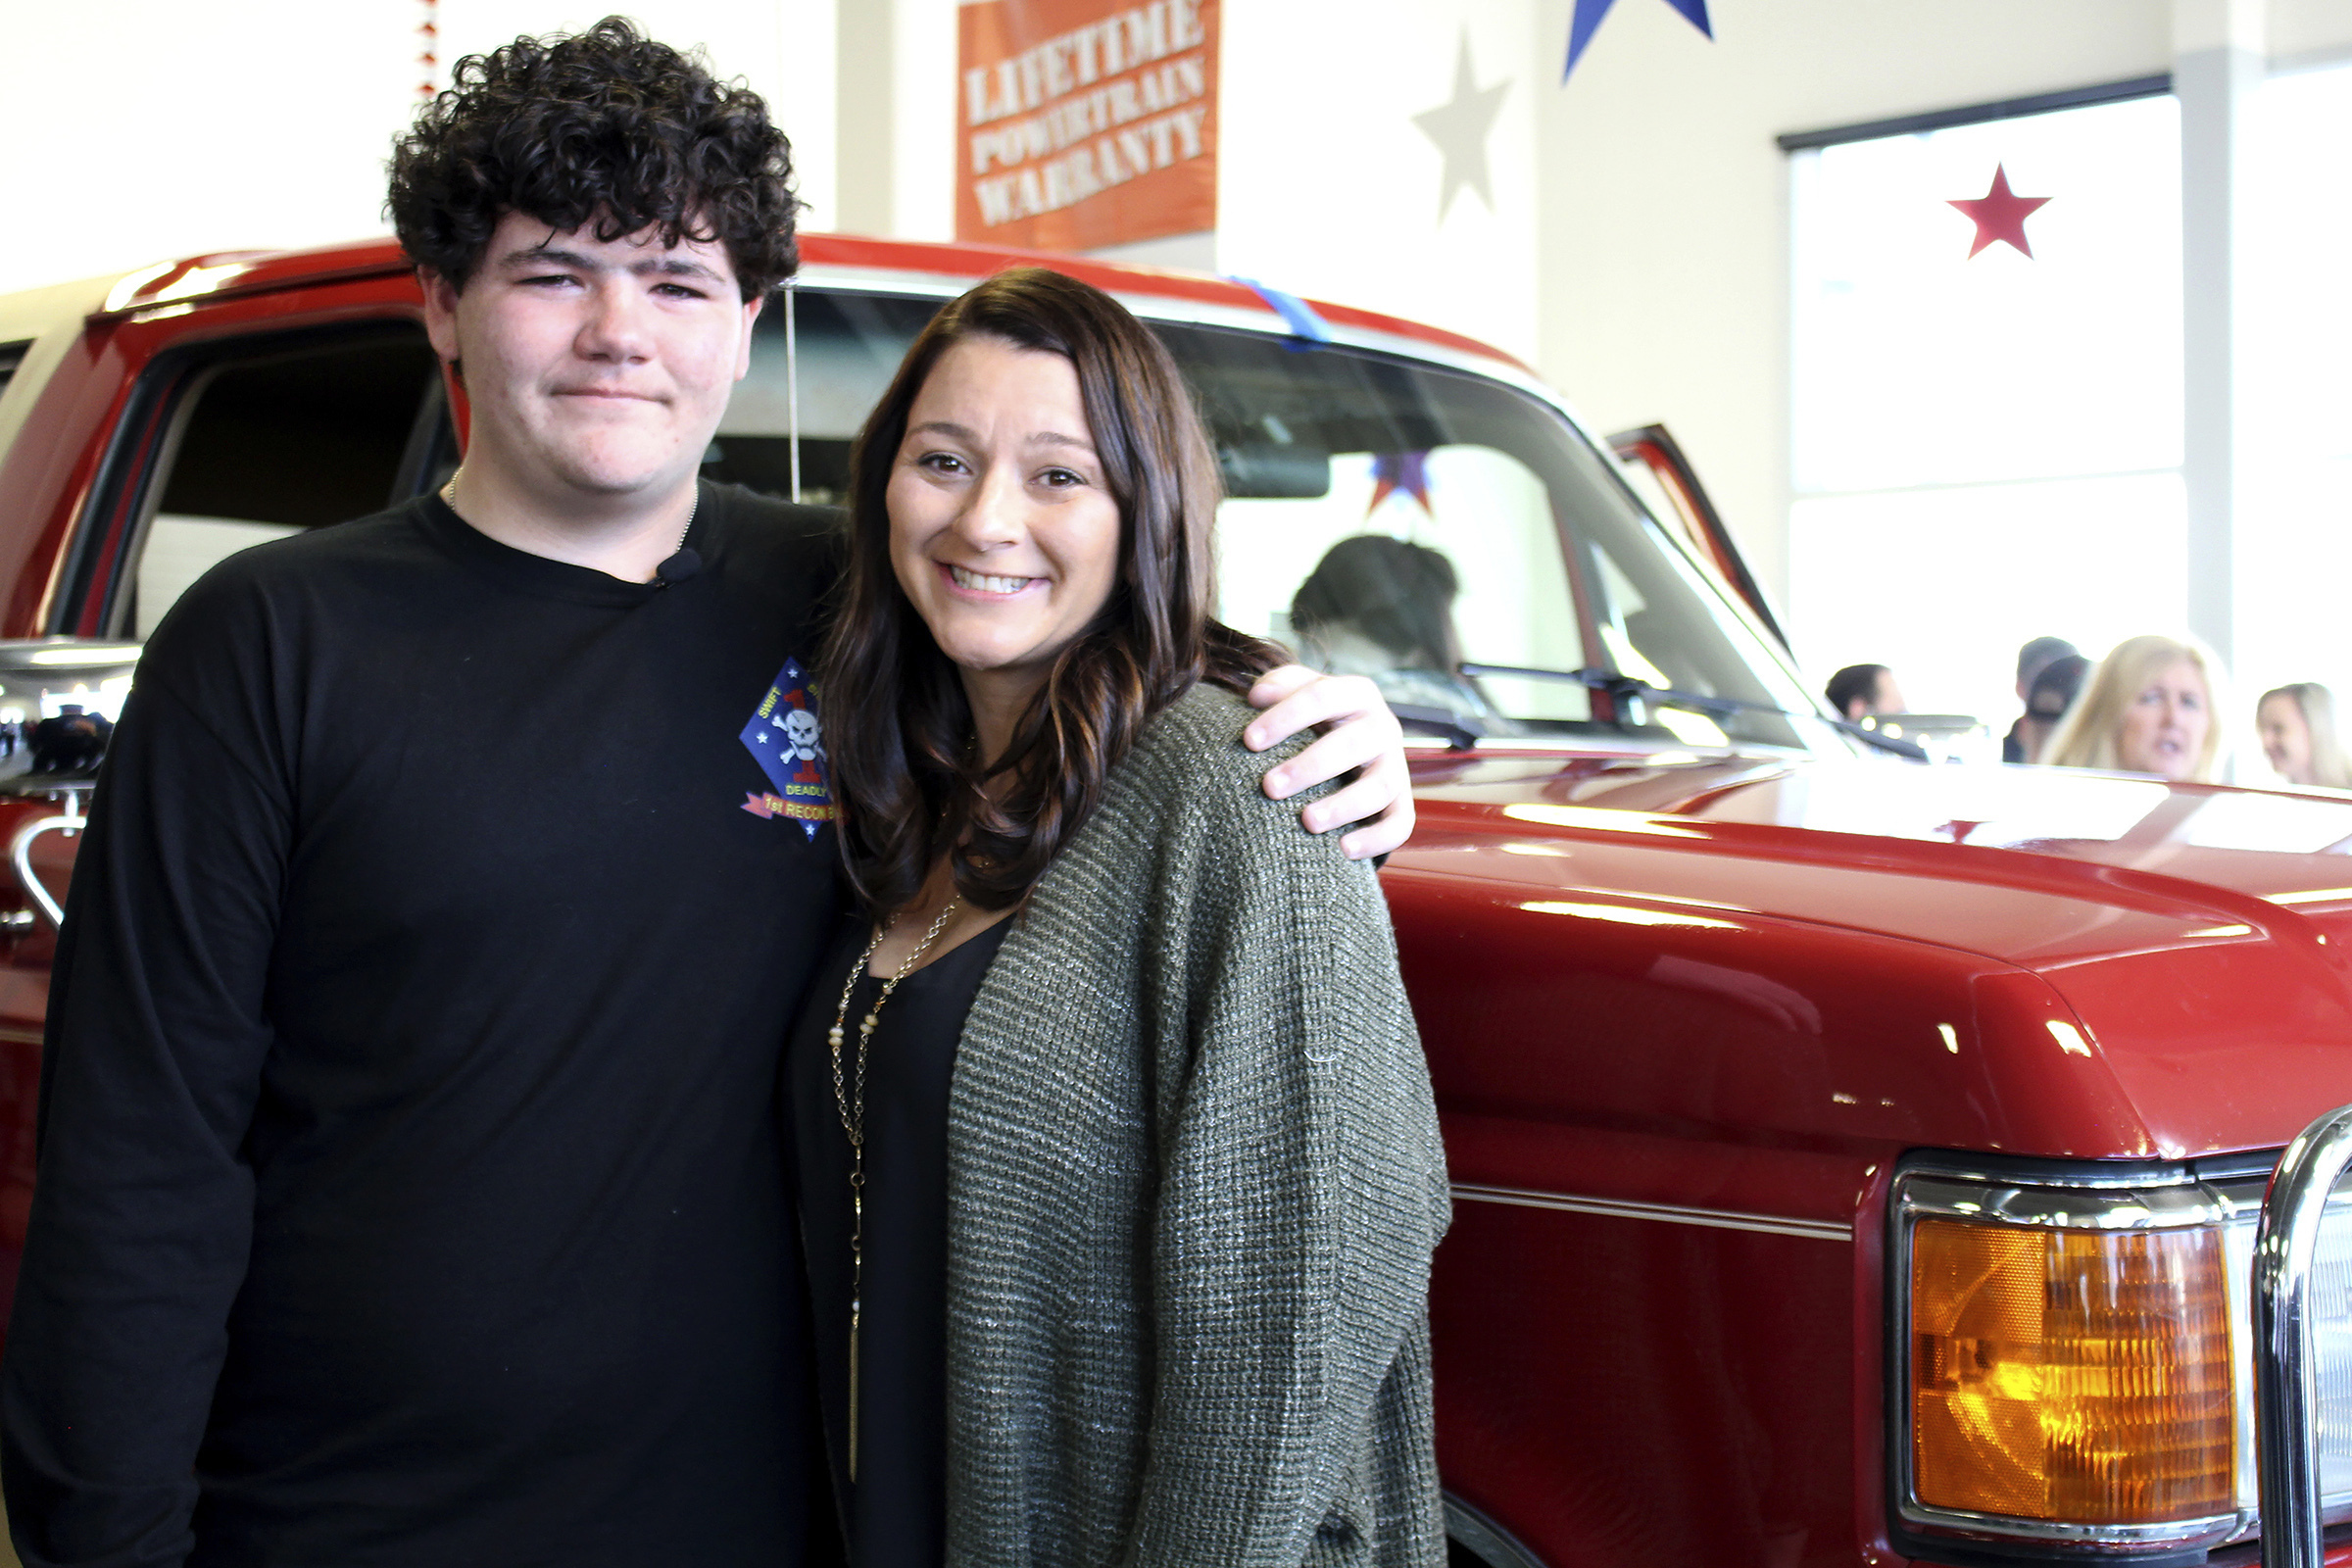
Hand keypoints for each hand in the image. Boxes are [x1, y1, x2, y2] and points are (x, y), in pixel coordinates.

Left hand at [1242, 664, 1414, 860]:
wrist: (1349, 749)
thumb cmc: (1314, 719)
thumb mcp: (1300, 692)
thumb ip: (1280, 684)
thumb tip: (1258, 697)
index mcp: (1357, 693)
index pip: (1321, 697)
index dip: (1285, 717)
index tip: (1249, 741)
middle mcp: (1383, 727)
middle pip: (1351, 744)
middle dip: (1310, 766)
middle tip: (1269, 787)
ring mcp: (1396, 767)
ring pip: (1379, 787)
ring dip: (1344, 805)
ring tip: (1307, 822)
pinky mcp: (1402, 803)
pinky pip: (1400, 824)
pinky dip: (1376, 839)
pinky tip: (1343, 849)